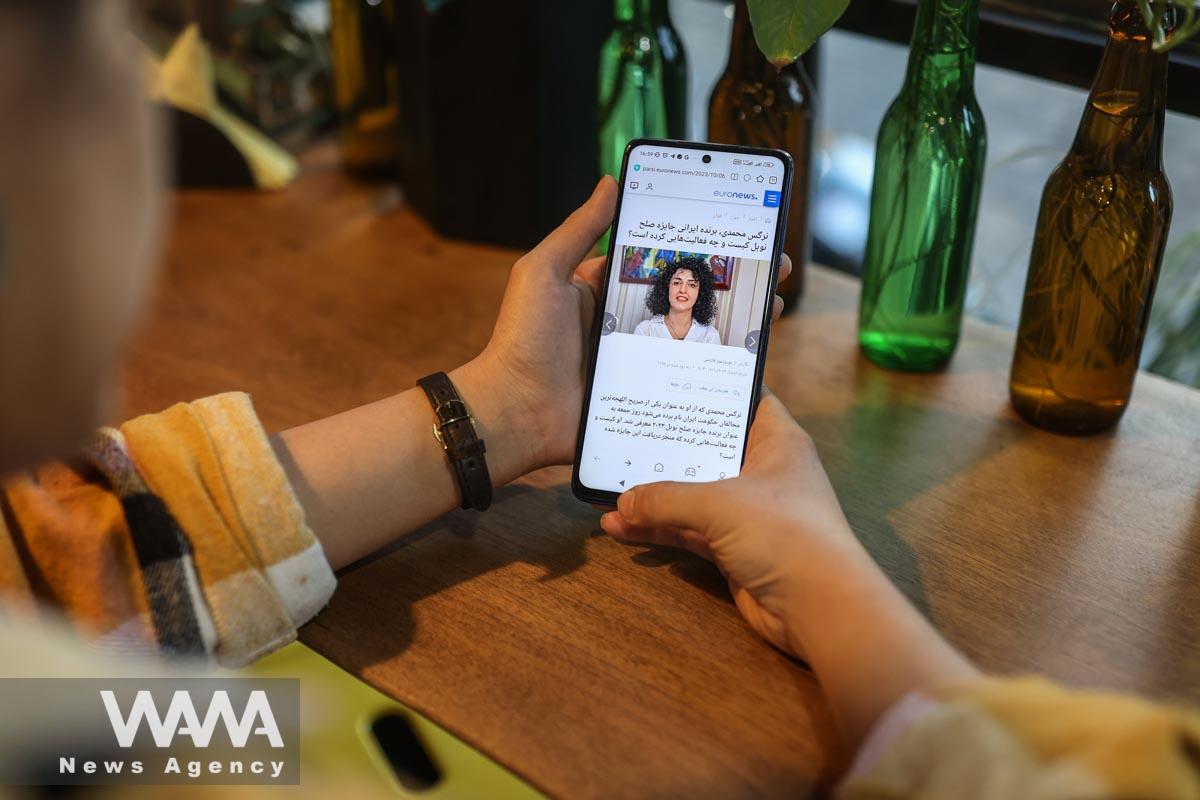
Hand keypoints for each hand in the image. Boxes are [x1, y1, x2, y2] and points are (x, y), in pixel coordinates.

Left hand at [472, 177, 793, 471]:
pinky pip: (688, 382)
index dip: (699, 246)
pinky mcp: (647, 396)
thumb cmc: (522, 339)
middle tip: (776, 267)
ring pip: (697, 338)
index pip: (661, 260)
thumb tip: (612, 181)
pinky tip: (753, 359)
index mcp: (605, 289)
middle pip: (689, 297)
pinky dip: (719, 372)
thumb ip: (579, 229)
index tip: (738, 231)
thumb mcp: (544, 272)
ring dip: (739, 323)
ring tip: (775, 308)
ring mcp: (640, 361)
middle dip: (734, 283)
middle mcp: (626, 323)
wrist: (514, 412)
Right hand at [599, 393, 861, 658]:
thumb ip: (666, 499)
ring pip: (693, 496)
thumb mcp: (718, 504)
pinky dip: (659, 530)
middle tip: (623, 433)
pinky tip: (620, 528)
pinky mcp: (735, 548)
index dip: (710, 390)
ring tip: (608, 491)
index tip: (668, 383)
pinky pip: (689, 531)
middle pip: (708, 450)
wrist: (819, 606)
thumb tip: (621, 504)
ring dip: (654, 497)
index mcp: (776, 442)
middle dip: (667, 448)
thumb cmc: (782, 532)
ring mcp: (749, 513)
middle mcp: (763, 472)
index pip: (744, 400)